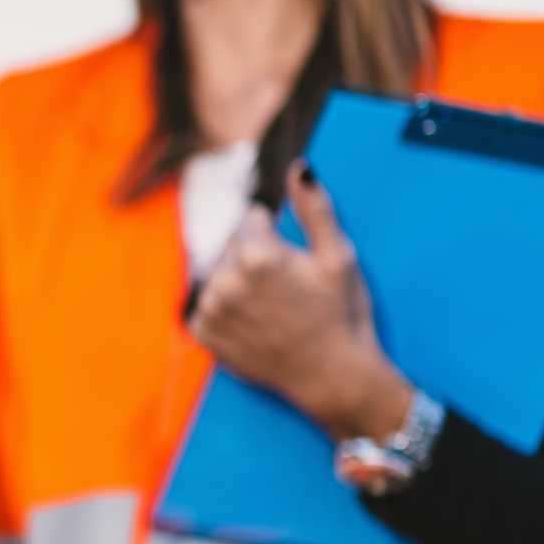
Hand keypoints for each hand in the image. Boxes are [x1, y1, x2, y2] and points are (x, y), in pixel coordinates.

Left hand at [190, 162, 413, 439]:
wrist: (331, 376)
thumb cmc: (341, 314)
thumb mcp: (339, 257)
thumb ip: (314, 208)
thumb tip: (299, 166)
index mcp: (255, 256)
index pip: (252, 218)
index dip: (276, 233)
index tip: (294, 260)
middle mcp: (224, 281)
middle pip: (231, 245)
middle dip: (254, 255)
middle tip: (285, 286)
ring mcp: (210, 310)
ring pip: (218, 273)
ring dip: (237, 281)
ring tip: (271, 305)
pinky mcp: (203, 334)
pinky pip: (207, 305)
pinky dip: (225, 309)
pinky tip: (254, 321)